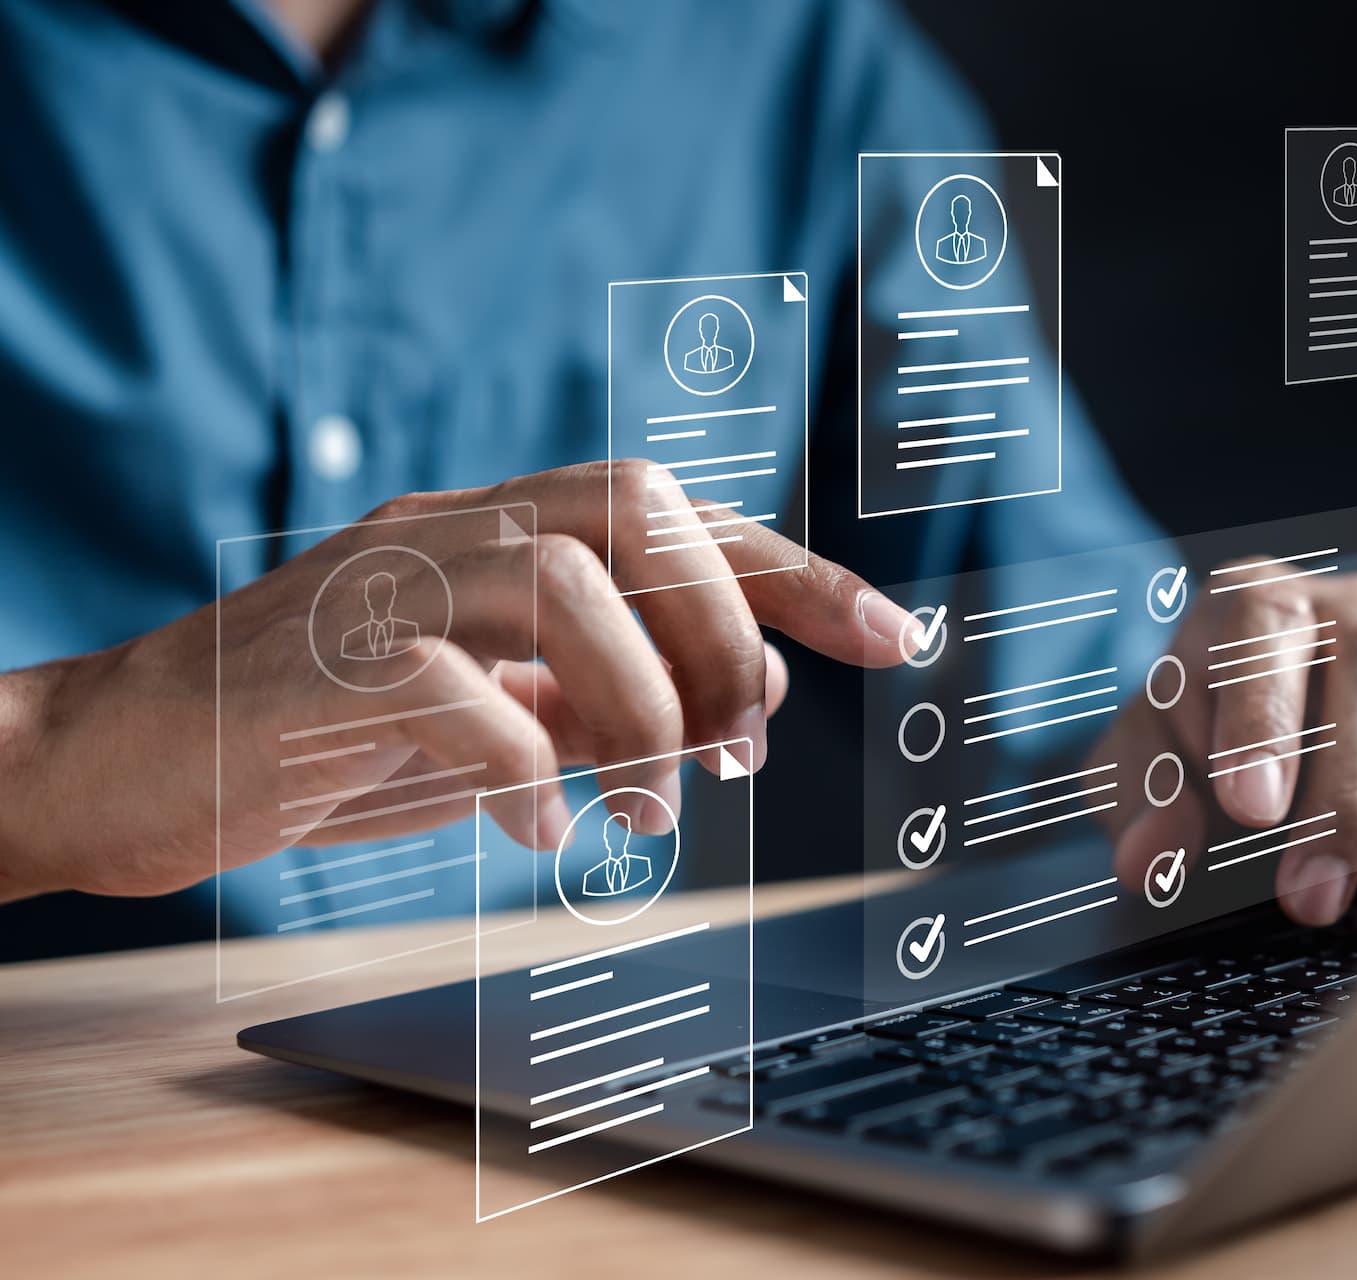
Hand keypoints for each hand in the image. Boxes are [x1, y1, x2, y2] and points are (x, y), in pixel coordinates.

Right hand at [0, 461, 915, 901]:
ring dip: (640, 708)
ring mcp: (382, 583)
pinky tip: (535, 832)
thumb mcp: (499, 708)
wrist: (122, 756)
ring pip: (564, 583)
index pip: (680, 514)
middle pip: (639, 511)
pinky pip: (456, 689)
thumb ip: (613, 689)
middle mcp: (450, 527)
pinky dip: (523, 767)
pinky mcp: (319, 664)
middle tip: (741, 751)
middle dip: (725, 630)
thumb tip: (756, 693)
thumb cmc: (329, 734)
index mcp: (502, 530)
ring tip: (643, 811)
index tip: (894, 634)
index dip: (798, 569)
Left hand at [1100, 568, 1356, 942]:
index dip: (1263, 714)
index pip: (1264, 624)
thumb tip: (1149, 859)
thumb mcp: (1143, 757)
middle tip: (1308, 898)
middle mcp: (1354, 615)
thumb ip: (1140, 797)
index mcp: (1256, 601)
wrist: (1243, 726)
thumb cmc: (1194, 731)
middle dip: (1346, 794)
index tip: (1250, 810)